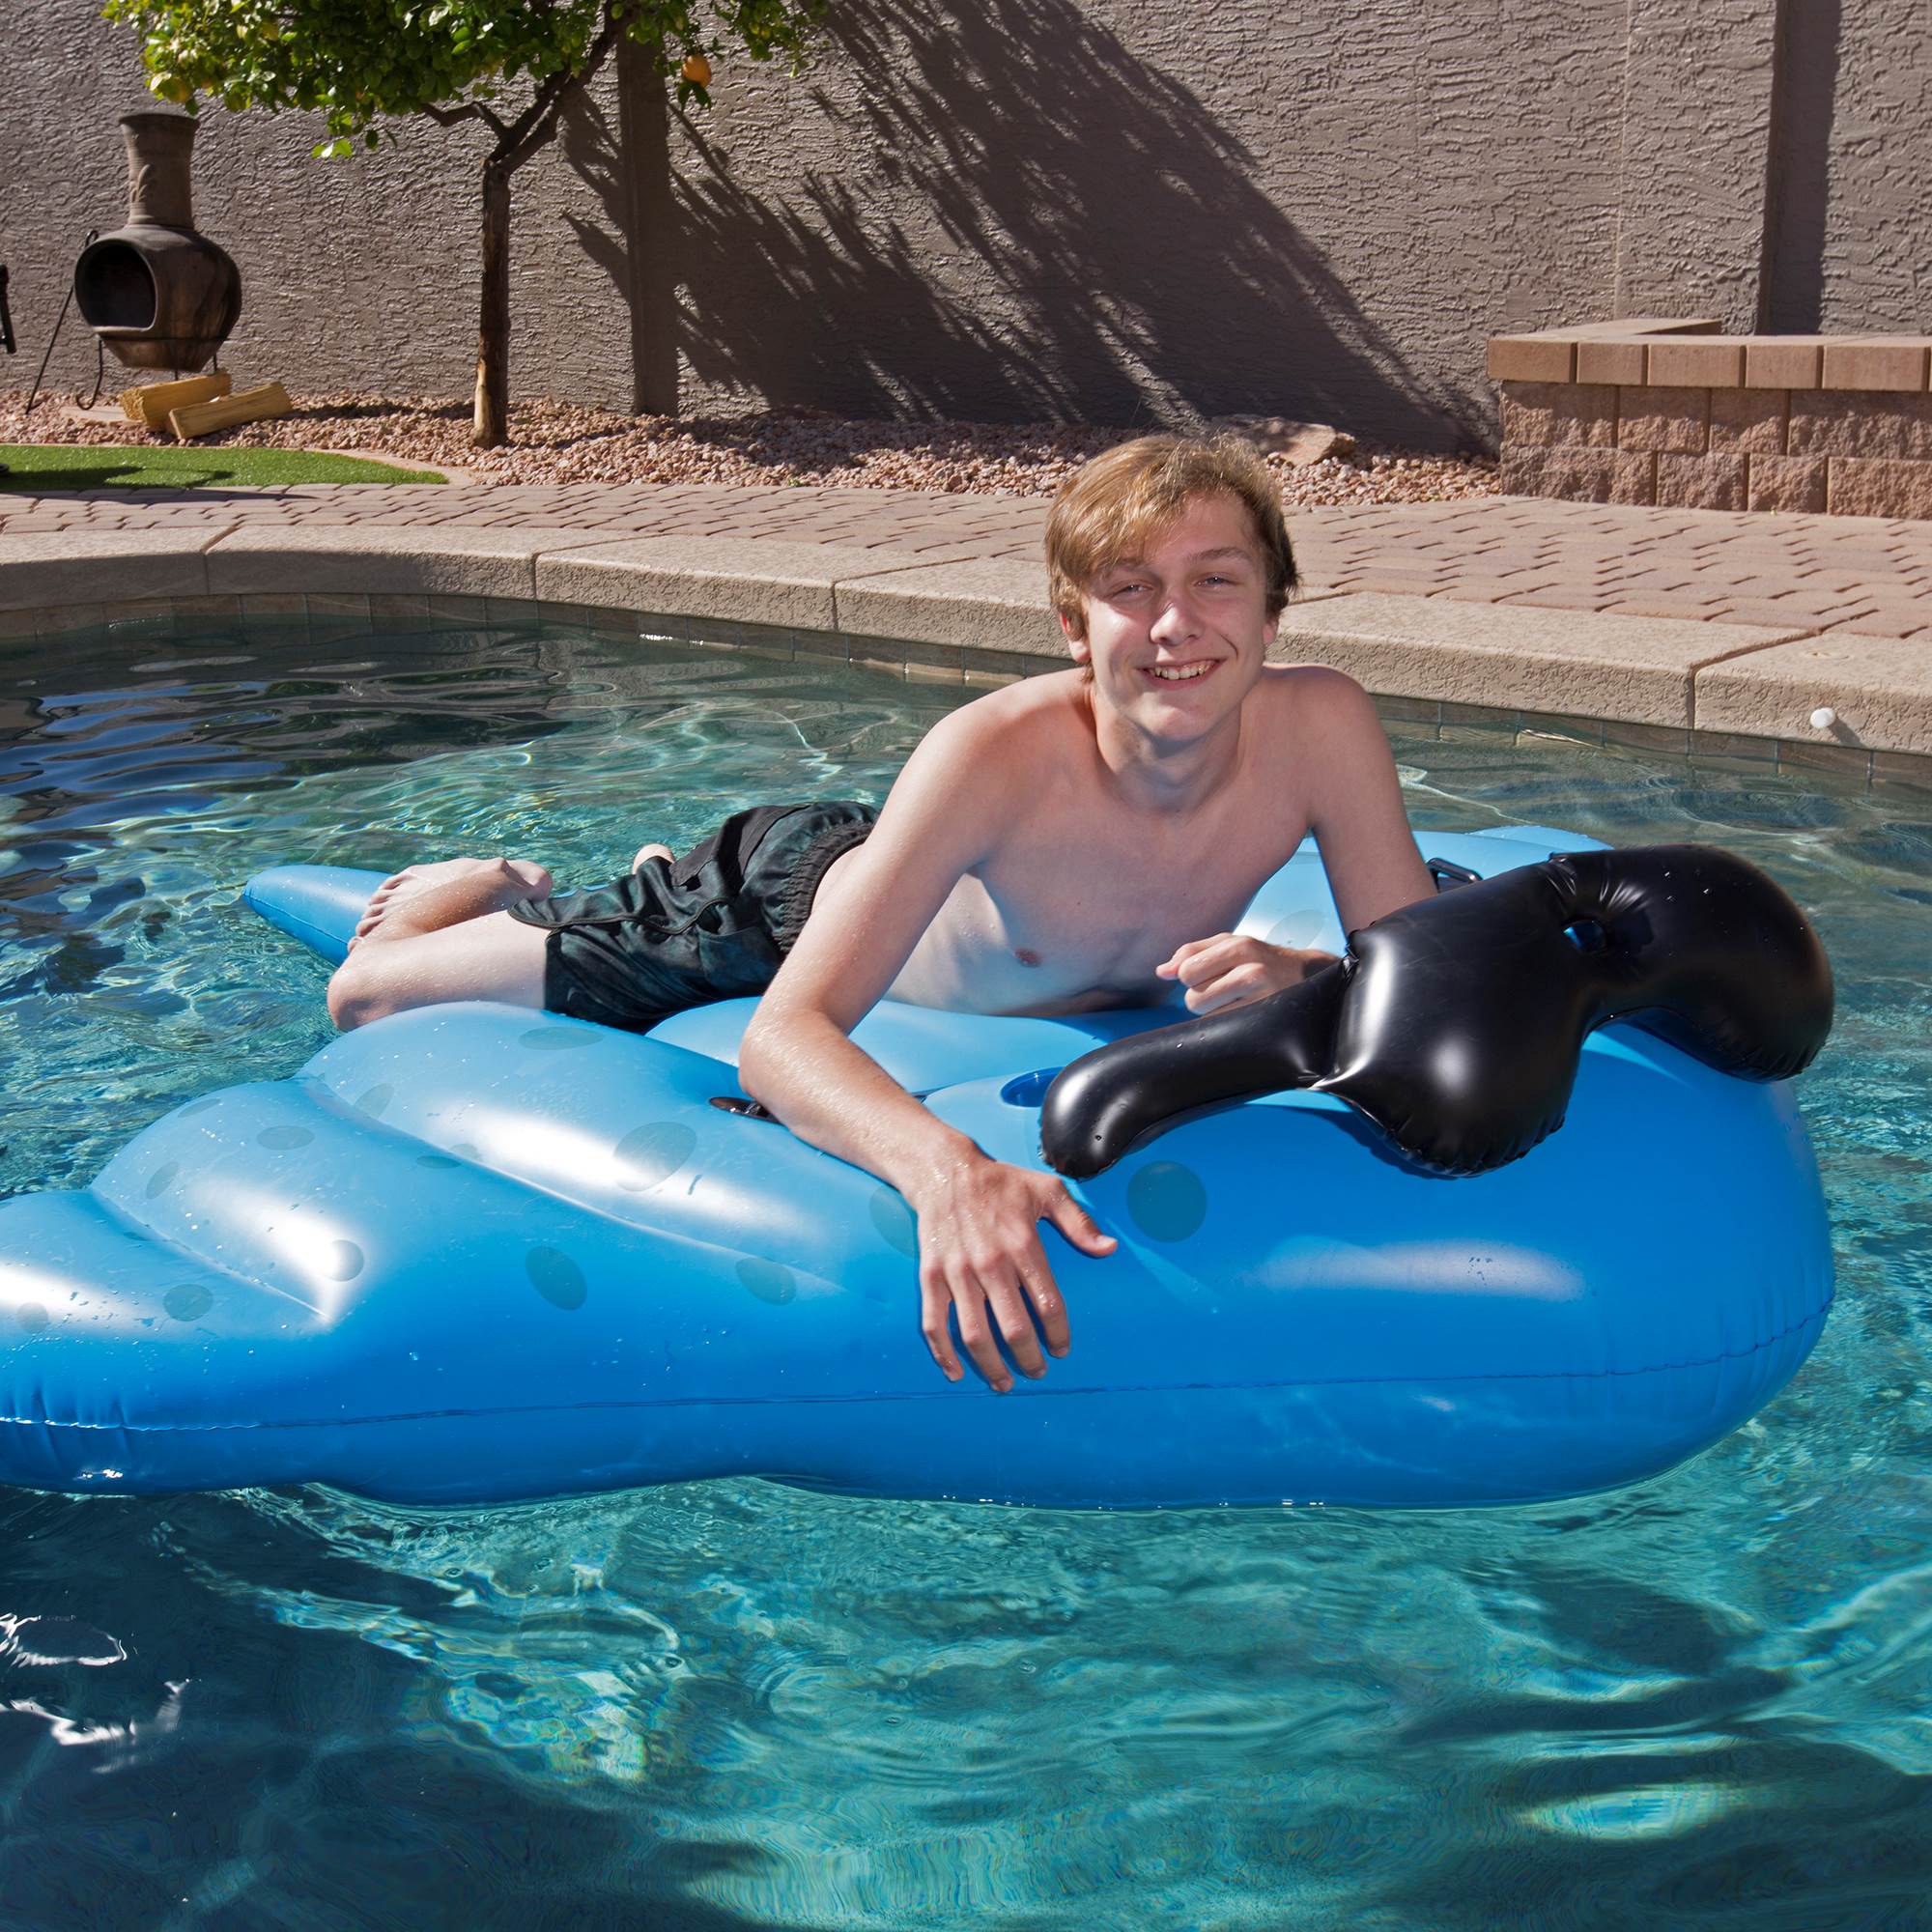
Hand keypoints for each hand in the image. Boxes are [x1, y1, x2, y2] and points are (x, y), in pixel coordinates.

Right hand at [908, 1153, 1116, 1390]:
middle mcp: (990, 1264)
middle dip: (1029, 1358)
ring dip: (991, 1366)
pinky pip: (935, 1322)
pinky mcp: (931, 1276)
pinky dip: (943, 1353)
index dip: (1058, 1334)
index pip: (1048, 1304)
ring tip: (1004, 1383)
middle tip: (1037, 1373)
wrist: (945, 1170)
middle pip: (1014, 1327)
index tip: (1062, 1349)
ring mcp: (958, 1273)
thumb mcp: (1047, 1191)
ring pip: (975, 1333)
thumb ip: (1079, 1223)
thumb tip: (1109, 1249)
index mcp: (1022, 1245)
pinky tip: (955, 1372)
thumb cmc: (1001, 1182)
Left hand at [1157, 933, 1337, 1014]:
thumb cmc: (1260, 959)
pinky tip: (1242, 1011)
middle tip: (1222, 989)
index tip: (1204, 975)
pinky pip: (1223, 1026)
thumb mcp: (1230, 944)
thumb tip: (1162, 972)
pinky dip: (1225, 1021)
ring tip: (1233, 1000)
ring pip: (1207, 1015)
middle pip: (1193, 997)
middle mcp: (1251, 969)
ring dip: (1212, 1011)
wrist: (1307, 976)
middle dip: (1200, 996)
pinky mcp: (1264, 1017)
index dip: (1188, 977)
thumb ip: (1192, 953)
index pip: (1186, 971)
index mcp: (1238, 945)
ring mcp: (1261, 997)